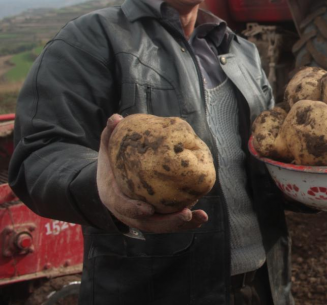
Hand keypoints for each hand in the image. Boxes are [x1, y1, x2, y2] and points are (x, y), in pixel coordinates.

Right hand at [97, 114, 207, 233]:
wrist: (111, 183)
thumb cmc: (111, 165)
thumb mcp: (106, 151)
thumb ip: (110, 136)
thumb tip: (116, 118)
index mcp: (114, 198)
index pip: (122, 207)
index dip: (134, 209)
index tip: (148, 209)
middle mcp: (129, 213)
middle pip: (148, 223)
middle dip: (167, 222)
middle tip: (185, 214)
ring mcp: (144, 218)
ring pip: (162, 226)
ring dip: (182, 224)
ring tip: (200, 217)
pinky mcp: (157, 217)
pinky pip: (171, 222)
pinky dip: (187, 222)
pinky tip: (202, 217)